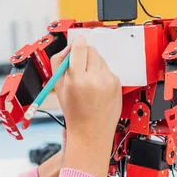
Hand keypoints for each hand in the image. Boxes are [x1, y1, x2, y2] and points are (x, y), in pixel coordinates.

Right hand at [50, 37, 121, 176]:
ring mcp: (108, 81)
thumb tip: (67, 48)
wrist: (91, 132)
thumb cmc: (74, 113)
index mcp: (77, 78)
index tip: (75, 44)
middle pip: (91, 50)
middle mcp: (94, 78)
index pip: (79, 47)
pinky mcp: (117, 84)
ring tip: (87, 81)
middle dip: (84, 53)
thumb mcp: (59, 88)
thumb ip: (59, 64)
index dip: (76, 43)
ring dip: (93, 64)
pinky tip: (97, 88)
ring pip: (100, 59)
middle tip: (79, 65)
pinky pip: (108, 70)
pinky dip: (102, 75)